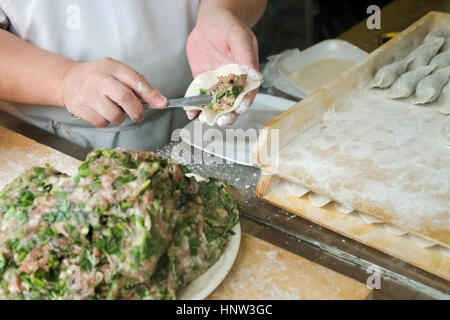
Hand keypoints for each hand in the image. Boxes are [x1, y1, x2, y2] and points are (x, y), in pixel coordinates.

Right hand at [61, 57, 166, 126]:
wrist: (67, 80)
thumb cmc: (98, 78)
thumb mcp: (117, 73)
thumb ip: (139, 86)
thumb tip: (161, 101)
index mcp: (111, 66)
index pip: (135, 79)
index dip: (150, 93)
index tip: (162, 103)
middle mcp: (98, 78)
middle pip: (125, 98)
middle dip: (137, 111)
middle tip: (138, 115)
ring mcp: (87, 93)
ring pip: (115, 115)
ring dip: (120, 117)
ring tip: (114, 109)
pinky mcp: (80, 107)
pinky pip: (102, 122)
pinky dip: (106, 121)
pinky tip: (101, 112)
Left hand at [186, 9, 261, 125]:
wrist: (211, 20)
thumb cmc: (229, 25)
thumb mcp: (239, 36)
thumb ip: (246, 55)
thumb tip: (254, 74)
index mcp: (246, 74)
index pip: (248, 93)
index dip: (244, 103)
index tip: (238, 109)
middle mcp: (233, 82)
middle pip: (232, 104)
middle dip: (227, 115)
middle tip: (220, 120)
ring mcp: (217, 84)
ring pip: (215, 105)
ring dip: (210, 114)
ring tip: (202, 118)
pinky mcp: (203, 83)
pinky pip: (199, 97)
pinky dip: (195, 107)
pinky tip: (190, 112)